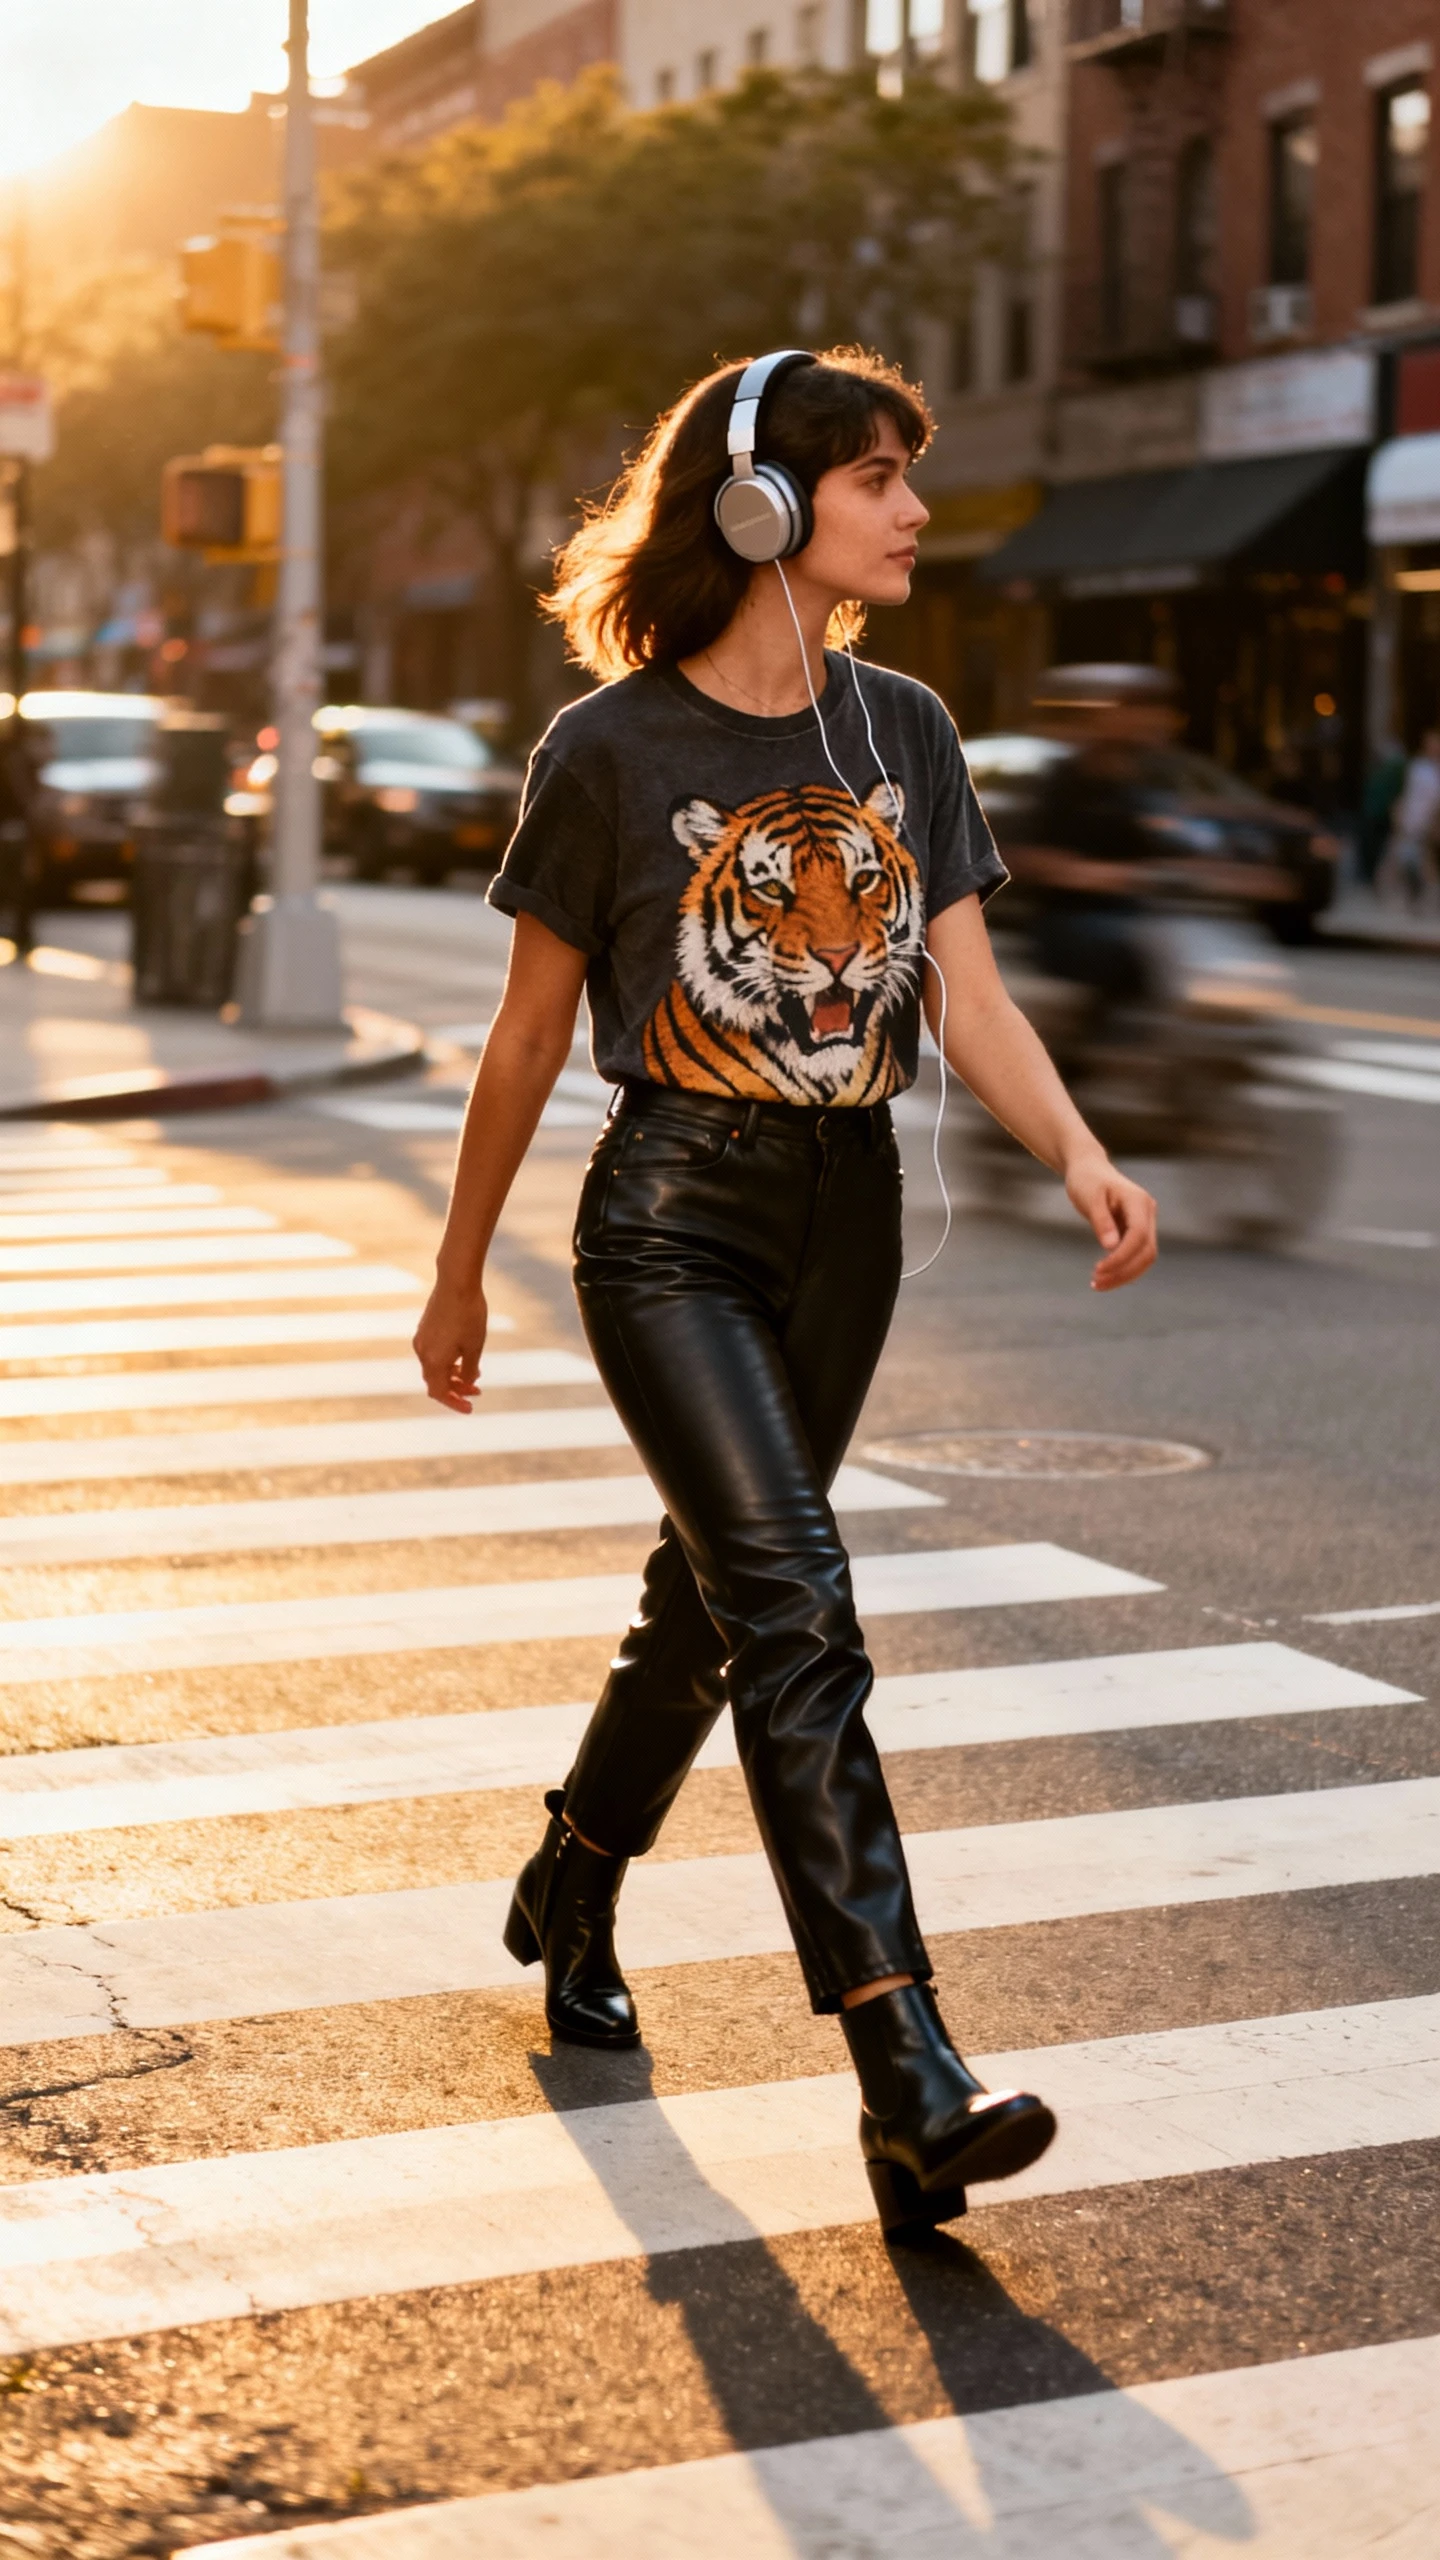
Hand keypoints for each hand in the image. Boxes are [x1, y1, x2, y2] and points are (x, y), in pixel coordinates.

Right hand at [413, 1277, 487, 1411]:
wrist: (456, 1282)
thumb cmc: (469, 1315)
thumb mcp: (475, 1347)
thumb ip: (470, 1370)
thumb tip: (467, 1382)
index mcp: (433, 1361)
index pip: (440, 1393)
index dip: (455, 1403)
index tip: (470, 1409)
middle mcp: (422, 1352)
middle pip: (436, 1382)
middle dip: (456, 1390)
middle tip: (476, 1393)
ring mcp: (421, 1339)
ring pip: (434, 1367)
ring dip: (452, 1375)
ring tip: (474, 1376)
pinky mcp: (424, 1328)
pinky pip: (433, 1353)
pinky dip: (447, 1361)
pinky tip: (463, 1357)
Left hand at [1064, 1151, 1157, 1291]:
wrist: (1088, 1168)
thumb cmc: (1086, 1180)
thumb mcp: (1089, 1197)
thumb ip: (1101, 1221)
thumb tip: (1111, 1247)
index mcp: (1138, 1202)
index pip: (1138, 1236)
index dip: (1122, 1257)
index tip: (1099, 1270)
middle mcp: (1147, 1212)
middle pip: (1147, 1251)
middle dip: (1124, 1271)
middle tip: (1096, 1284)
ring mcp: (1145, 1222)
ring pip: (1145, 1257)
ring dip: (1125, 1275)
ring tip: (1097, 1284)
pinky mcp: (1137, 1230)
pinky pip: (1136, 1254)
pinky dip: (1123, 1268)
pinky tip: (1104, 1276)